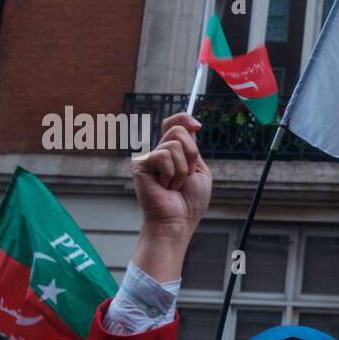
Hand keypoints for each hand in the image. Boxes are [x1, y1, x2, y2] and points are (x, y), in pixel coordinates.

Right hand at [130, 113, 209, 238]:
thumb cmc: (189, 201)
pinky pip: (163, 156)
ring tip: (174, 185)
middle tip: (187, 175)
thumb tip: (191, 124)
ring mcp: (148, 158)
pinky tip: (165, 187)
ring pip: (174, 144)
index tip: (198, 125)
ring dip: (183, 169)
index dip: (184, 118)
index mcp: (174, 153)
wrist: (178, 221)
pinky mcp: (139, 164)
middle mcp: (159, 152)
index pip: (175, 124)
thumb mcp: (199, 170)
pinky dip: (172, 173)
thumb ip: (193, 147)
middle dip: (191, 154)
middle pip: (178, 130)